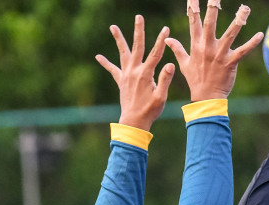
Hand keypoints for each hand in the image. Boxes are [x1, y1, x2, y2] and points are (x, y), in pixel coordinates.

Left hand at [95, 15, 175, 131]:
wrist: (134, 122)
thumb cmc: (150, 111)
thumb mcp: (161, 97)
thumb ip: (165, 79)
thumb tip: (170, 64)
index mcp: (145, 74)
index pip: (155, 53)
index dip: (160, 40)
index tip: (165, 28)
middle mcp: (134, 71)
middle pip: (137, 47)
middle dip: (139, 31)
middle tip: (138, 17)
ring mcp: (126, 75)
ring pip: (123, 53)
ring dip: (118, 40)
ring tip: (113, 27)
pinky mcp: (121, 81)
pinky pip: (112, 70)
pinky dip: (105, 63)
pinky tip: (98, 56)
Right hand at [166, 0, 263, 102]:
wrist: (206, 98)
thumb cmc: (196, 80)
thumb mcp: (184, 64)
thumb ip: (178, 49)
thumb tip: (167, 39)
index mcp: (196, 45)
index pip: (194, 22)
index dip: (193, 7)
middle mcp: (207, 47)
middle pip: (210, 23)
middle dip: (213, 7)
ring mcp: (219, 54)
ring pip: (230, 34)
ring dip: (238, 21)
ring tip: (245, 8)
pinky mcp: (230, 63)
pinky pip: (243, 51)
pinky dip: (252, 43)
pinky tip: (260, 34)